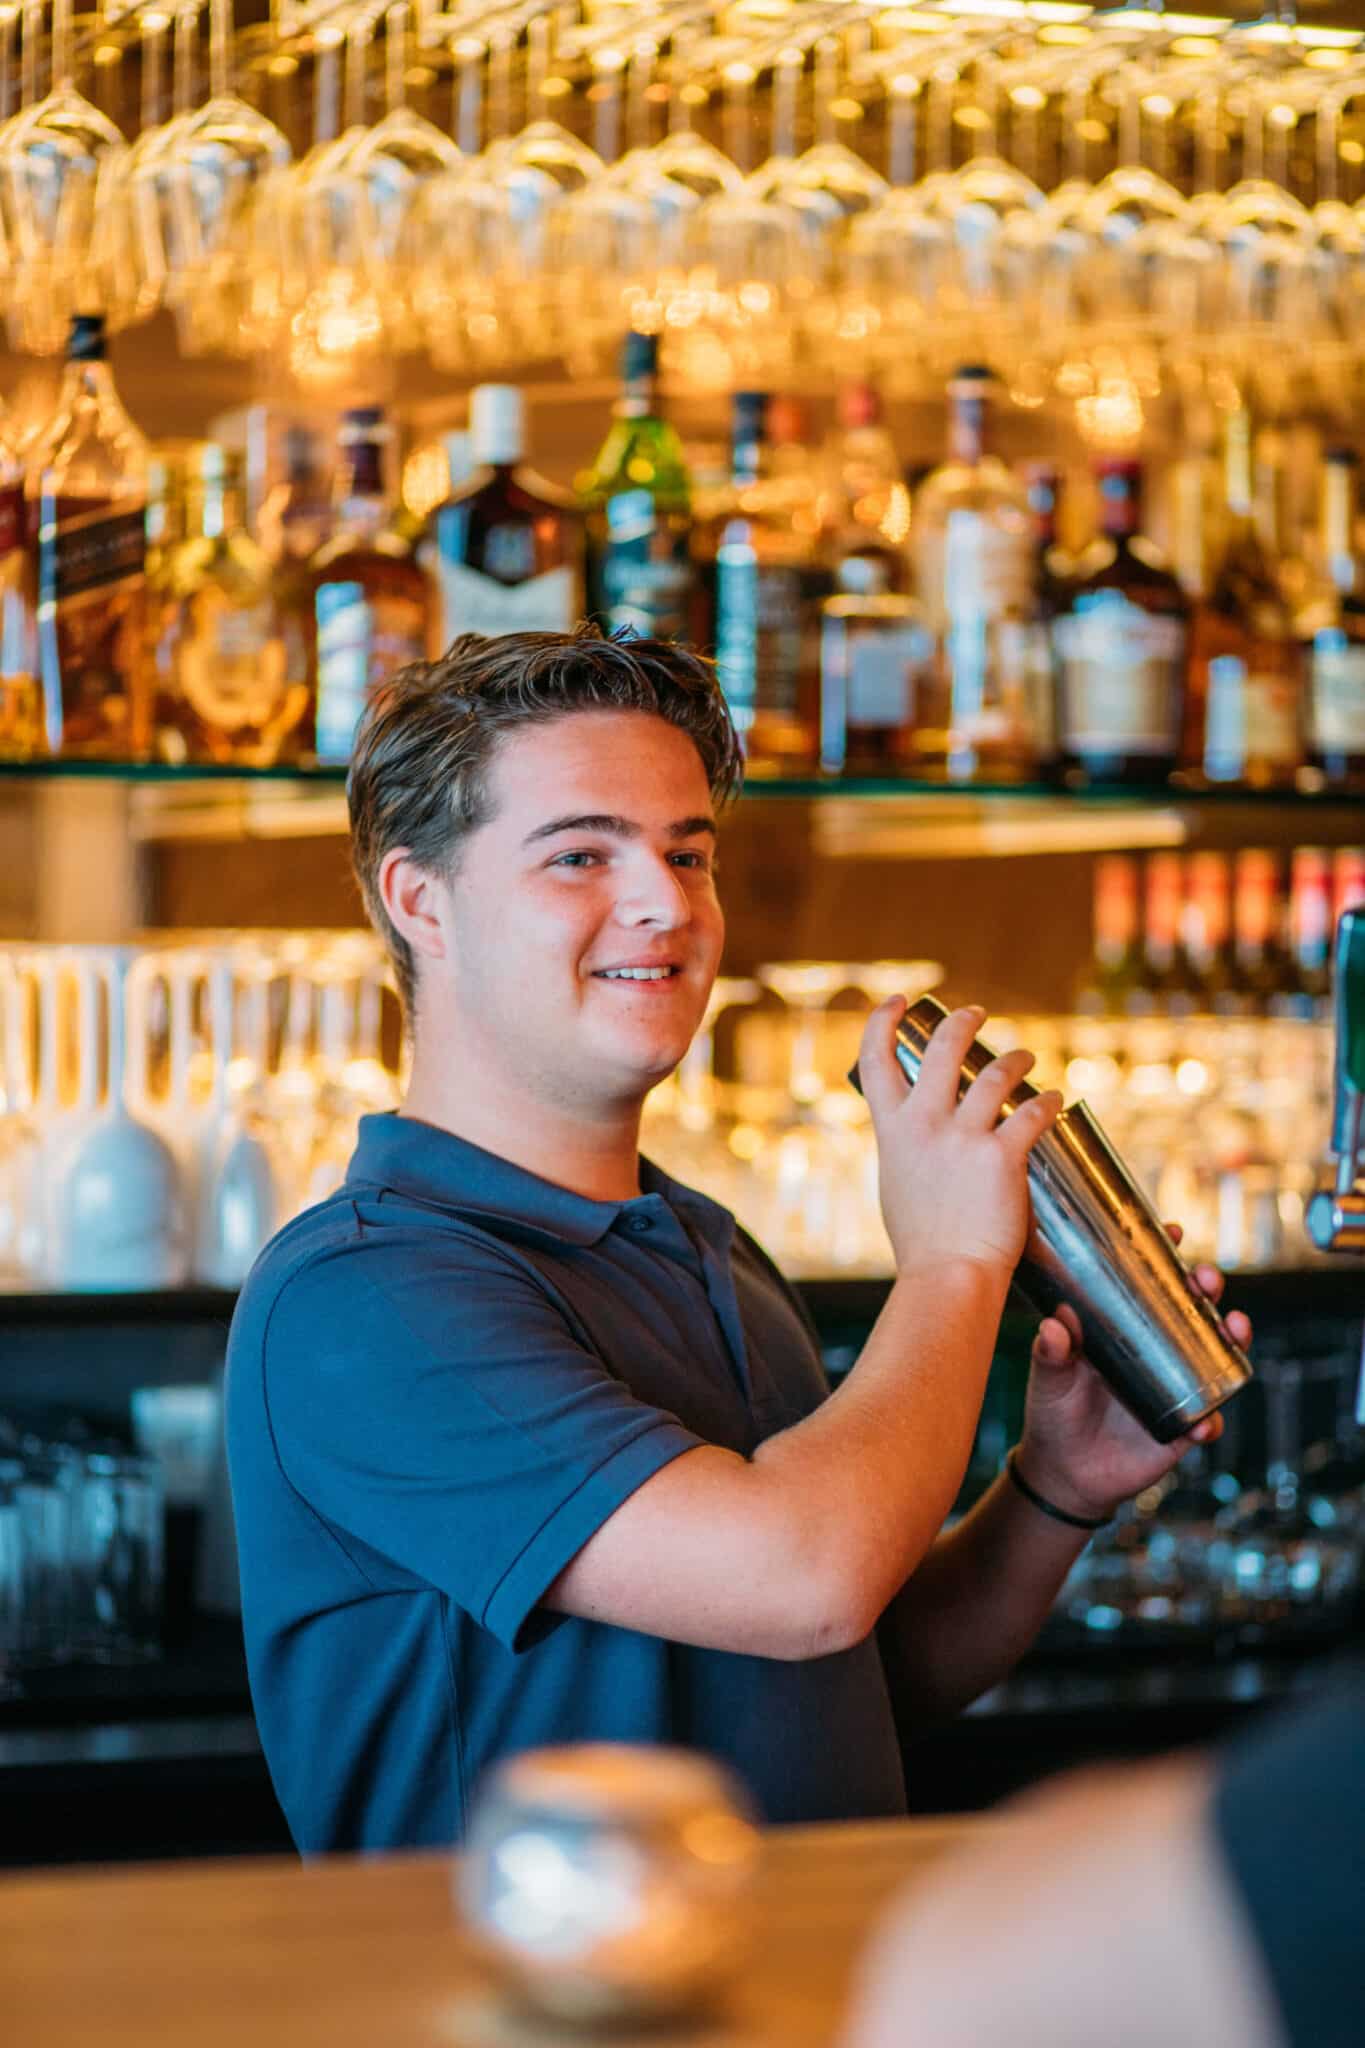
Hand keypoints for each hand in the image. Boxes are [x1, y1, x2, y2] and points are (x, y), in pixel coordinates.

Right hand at [857, 999, 1061, 1283]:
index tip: (897, 1001)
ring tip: (1025, 1057)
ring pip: (995, 1073)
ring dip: (1016, 1058)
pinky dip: (1046, 1103)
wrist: (946, 1275)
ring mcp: (964, 1137)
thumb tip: (914, 1140)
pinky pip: (1032, 1113)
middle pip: (943, 1049)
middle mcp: (925, 1124)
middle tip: (975, 1014)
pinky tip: (1054, 1100)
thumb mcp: (895, 1185)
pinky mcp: (1002, 1156)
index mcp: (892, 1130)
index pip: (875, 1061)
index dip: (882, 1022)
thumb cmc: (921, 1242)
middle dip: (962, 1022)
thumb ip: (904, 1153)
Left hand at [1016, 1225, 1252, 1522]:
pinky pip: (1208, 1421)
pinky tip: (1204, 1423)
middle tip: (1206, 1280)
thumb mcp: (1047, 1378)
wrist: (1063, 1472)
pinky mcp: (1181, 1429)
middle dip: (1208, 1289)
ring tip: (1233, 1328)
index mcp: (1125, 1331)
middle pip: (1195, 1310)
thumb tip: (1053, 1324)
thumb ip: (1050, 1353)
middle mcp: (1157, 1353)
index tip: (1171, 1231)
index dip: (1166, 1256)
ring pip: (1216, 1357)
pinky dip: (1211, 1421)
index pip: (1153, 1284)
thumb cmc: (1053, 1412)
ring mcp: (1175, 1388)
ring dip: (1233, 1340)